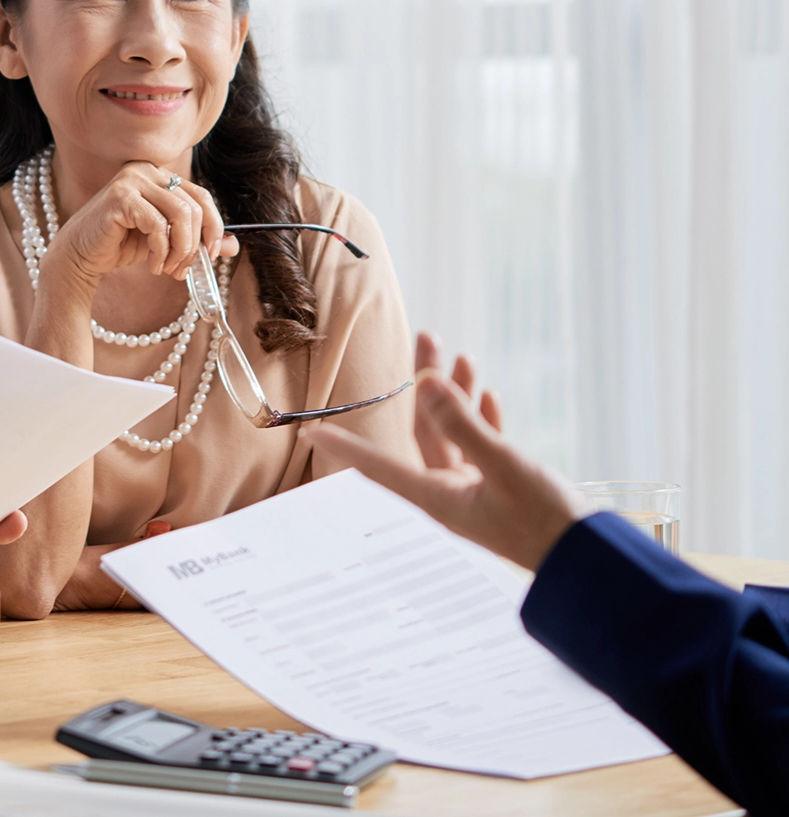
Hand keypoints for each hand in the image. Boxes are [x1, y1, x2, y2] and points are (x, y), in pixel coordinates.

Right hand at [41, 161, 236, 296]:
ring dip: (180, 250)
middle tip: (182, 270)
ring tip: (168, 269)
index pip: (201, 196)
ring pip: (180, 214)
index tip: (212, 254)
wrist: (79, 257)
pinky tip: (152, 264)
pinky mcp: (120, 197)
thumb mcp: (165, 241)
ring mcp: (131, 180)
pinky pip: (158, 225)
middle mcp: (146, 170)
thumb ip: (196, 239)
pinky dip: (160, 251)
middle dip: (194, 245)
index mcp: (158, 175)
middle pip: (193, 206)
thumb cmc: (120, 245)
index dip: (214, 227)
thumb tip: (234, 246)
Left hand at [304, 333, 583, 569]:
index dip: (345, 445)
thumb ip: (463, 425)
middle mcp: (449, 494)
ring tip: (462, 355)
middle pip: (423, 431)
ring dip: (456, 395)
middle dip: (424, 384)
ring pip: (455, 434)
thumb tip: (426, 384)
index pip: (378, 465)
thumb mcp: (504, 467)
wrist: (592, 564)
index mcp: (437, 497)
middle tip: (426, 337)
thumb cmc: (547, 523)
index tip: (310, 431)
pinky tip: (484, 394)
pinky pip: (482, 449)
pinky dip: (480, 420)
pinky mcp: (503, 491)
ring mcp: (476, 492)